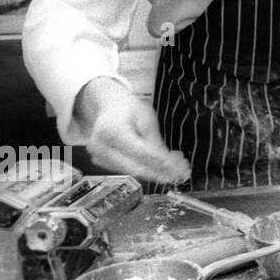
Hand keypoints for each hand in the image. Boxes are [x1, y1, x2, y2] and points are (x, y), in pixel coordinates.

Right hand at [76, 77, 191, 184]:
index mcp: (111, 130)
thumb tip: (169, 163)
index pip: (139, 152)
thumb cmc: (129, 109)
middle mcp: (100, 146)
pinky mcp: (102, 162)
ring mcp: (98, 156)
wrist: (110, 107)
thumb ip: (155, 141)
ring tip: (177, 168)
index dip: (159, 162)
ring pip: (132, 171)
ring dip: (156, 173)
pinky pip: (127, 170)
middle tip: (181, 173)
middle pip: (134, 167)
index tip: (177, 167)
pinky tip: (163, 167)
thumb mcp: (146, 119)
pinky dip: (146, 169)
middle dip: (160, 172)